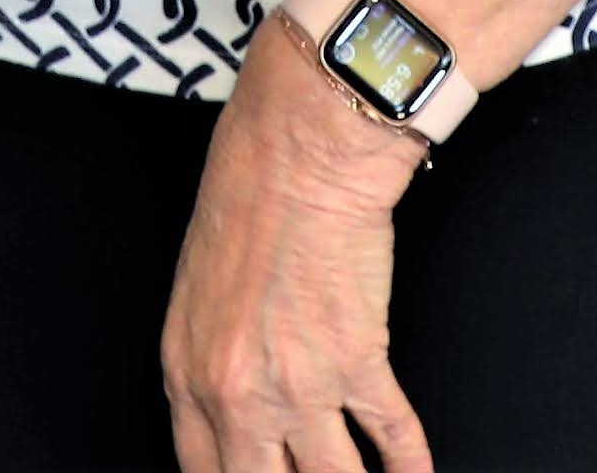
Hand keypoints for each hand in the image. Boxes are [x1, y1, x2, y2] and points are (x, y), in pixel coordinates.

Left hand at [164, 21, 435, 472]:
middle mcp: (238, 393)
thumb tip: (235, 416)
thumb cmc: (244, 202)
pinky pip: (392, 436)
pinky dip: (409, 465)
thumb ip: (210, 365)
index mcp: (187, 374)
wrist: (296, 155)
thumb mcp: (197, 297)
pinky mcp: (358, 361)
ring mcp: (300, 384)